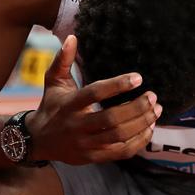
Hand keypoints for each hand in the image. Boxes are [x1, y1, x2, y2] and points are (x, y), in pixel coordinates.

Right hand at [28, 34, 161, 164]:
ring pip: (119, 136)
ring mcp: (85, 144)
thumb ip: (63, 60)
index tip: (138, 78)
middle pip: (112, 118)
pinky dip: (138, 141)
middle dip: (136, 108)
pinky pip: (120, 152)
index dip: (117, 85)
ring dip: (141, 123)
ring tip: (156, 110)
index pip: (95, 93)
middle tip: (153, 96)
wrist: (38, 141)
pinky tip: (149, 129)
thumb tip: (72, 37)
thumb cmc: (51, 106)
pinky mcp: (92, 157)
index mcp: (69, 104)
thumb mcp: (53, 82)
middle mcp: (77, 126)